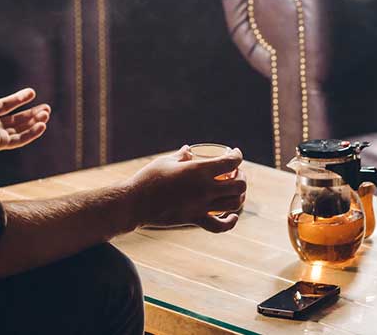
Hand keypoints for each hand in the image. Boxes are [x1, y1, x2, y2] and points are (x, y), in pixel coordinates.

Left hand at [0, 66, 49, 154]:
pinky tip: (42, 126)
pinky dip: (31, 134)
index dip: (19, 99)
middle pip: (17, 119)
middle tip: (47, 108)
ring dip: (34, 122)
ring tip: (46, 114)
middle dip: (32, 114)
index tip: (32, 92)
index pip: (7, 105)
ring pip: (20, 129)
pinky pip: (18, 139)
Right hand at [125, 146, 246, 232]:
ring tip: (235, 190)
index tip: (235, 154)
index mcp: (198, 170)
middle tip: (236, 173)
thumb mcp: (166, 161)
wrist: (134, 203)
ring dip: (240, 196)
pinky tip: (231, 216)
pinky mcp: (194, 219)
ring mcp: (201, 206)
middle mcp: (204, 189)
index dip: (237, 156)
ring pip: (234, 204)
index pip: (230, 162)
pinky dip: (229, 222)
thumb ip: (182, 155)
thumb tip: (189, 150)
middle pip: (239, 185)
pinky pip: (219, 226)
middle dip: (242, 177)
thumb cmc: (148, 178)